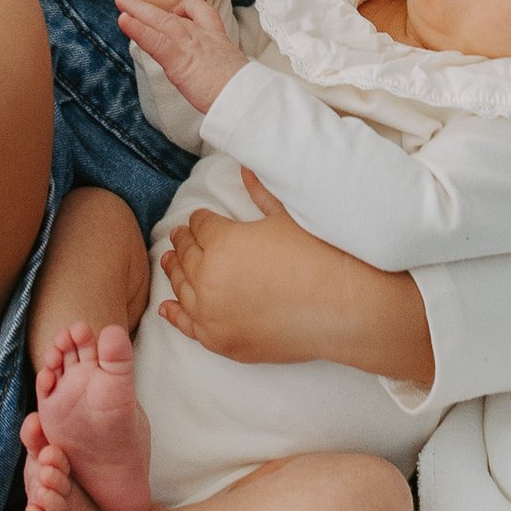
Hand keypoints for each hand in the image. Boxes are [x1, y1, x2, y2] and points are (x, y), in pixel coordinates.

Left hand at [115, 0, 246, 112]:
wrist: (247, 96)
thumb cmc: (245, 90)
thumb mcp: (236, 71)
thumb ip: (222, 68)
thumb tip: (222, 80)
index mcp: (217, 38)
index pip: (201, 12)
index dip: (186, 7)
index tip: (174, 8)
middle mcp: (202, 36)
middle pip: (174, 13)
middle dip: (151, 6)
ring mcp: (190, 45)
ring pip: (161, 21)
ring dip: (138, 10)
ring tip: (121, 2)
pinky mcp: (179, 59)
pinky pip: (155, 40)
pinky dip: (137, 29)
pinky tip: (124, 21)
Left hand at [158, 171, 436, 385]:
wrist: (343, 309)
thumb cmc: (320, 257)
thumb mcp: (288, 217)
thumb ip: (261, 192)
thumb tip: (246, 168)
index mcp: (221, 241)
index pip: (200, 226)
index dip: (202, 220)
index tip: (202, 219)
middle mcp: (208, 278)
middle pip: (187, 255)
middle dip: (184, 244)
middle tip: (180, 237)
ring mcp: (212, 314)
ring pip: (182, 288)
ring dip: (176, 272)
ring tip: (170, 262)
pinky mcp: (222, 342)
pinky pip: (188, 326)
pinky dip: (175, 314)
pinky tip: (167, 307)